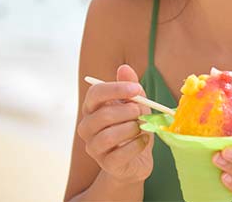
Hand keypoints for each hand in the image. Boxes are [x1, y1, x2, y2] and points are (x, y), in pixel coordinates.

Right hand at [77, 64, 153, 183]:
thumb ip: (130, 86)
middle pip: (102, 116)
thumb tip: (124, 68)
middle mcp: (87, 128)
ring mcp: (94, 147)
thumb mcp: (136, 104)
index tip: (136, 89)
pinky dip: (137, 144)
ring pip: (109, 136)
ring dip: (131, 129)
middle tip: (140, 112)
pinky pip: (121, 153)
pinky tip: (144, 140)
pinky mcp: (107, 164)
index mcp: (93, 109)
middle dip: (127, 112)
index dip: (116, 89)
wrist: (136, 159)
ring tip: (141, 127)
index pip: (95, 94)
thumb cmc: (133, 126)